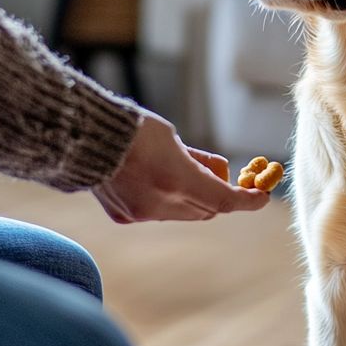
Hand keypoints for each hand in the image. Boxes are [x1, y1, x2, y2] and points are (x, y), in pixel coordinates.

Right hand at [94, 110, 270, 222]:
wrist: (82, 137)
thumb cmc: (131, 129)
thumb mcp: (174, 139)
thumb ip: (198, 161)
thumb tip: (219, 173)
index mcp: (177, 179)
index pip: (225, 200)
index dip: (248, 200)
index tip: (263, 196)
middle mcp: (161, 203)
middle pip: (206, 210)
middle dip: (218, 196)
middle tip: (220, 177)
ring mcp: (141, 214)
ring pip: (182, 214)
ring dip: (191, 199)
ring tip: (177, 169)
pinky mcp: (125, 216)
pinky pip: (157, 213)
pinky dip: (164, 201)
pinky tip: (149, 179)